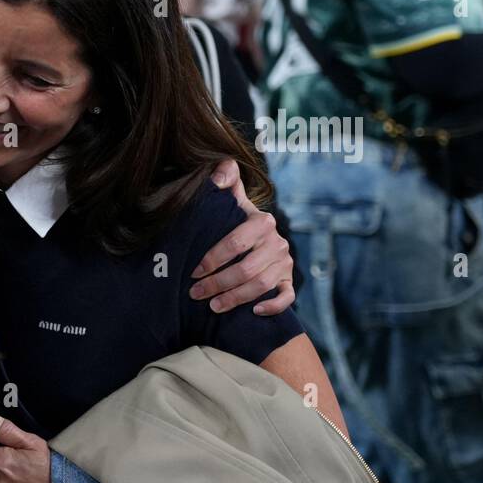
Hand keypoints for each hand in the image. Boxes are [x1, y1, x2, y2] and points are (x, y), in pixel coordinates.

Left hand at [190, 159, 294, 315]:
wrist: (259, 241)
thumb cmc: (237, 223)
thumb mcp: (232, 203)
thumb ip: (226, 184)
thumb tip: (220, 171)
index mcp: (262, 222)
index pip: (235, 242)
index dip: (213, 258)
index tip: (194, 271)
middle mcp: (277, 242)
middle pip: (247, 269)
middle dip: (218, 283)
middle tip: (195, 293)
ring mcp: (285, 263)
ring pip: (262, 285)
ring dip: (236, 298)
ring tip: (212, 306)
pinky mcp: (289, 281)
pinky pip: (287, 297)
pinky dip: (272, 306)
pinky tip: (253, 311)